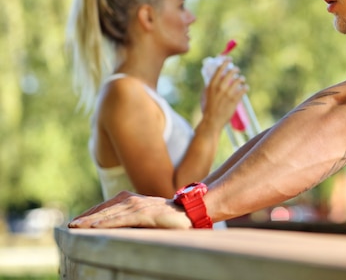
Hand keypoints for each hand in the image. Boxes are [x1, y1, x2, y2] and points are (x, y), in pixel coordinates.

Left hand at [68, 191, 191, 228]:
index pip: (107, 206)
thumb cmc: (171, 217)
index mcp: (133, 200)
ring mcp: (139, 206)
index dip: (91, 213)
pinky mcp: (145, 214)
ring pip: (110, 213)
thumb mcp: (148, 217)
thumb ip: (134, 219)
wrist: (192, 211)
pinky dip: (107, 222)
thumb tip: (118, 229)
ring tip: (76, 227)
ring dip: (92, 220)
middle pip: (105, 209)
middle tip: (70, 225)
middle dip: (86, 217)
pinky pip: (122, 219)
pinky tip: (96, 227)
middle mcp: (134, 200)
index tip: (77, 221)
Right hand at [201, 59, 247, 126]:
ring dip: (241, 79)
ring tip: (242, 80)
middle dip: (235, 70)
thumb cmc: (207, 108)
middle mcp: (220, 88)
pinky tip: (245, 88)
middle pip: (230, 73)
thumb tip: (212, 79)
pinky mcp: (234, 100)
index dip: (225, 63)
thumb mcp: (204, 95)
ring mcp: (228, 94)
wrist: (212, 121)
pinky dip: (245, 88)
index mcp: (211, 85)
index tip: (229, 59)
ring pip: (238, 81)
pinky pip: (243, 90)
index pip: (219, 69)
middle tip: (237, 70)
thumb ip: (208, 86)